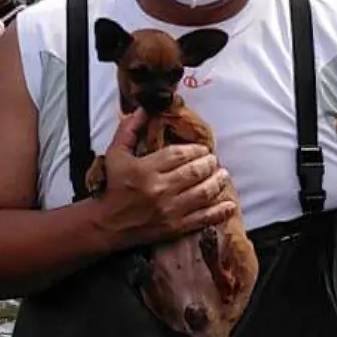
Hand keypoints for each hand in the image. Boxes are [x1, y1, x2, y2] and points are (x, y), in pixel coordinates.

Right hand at [92, 107, 235, 248]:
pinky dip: (219, 211)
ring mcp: (169, 210)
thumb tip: (143, 109)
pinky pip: (202, 218)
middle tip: (214, 160)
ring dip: (217, 182)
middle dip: (209, 164)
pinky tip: (230, 205)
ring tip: (224, 175)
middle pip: (194, 172)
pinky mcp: (175, 227)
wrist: (107, 225)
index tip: (202, 149)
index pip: (178, 154)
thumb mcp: (115, 155)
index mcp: (145, 170)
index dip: (195, 150)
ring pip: (203, 193)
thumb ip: (129, 130)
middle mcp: (159, 189)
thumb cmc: (112, 188)